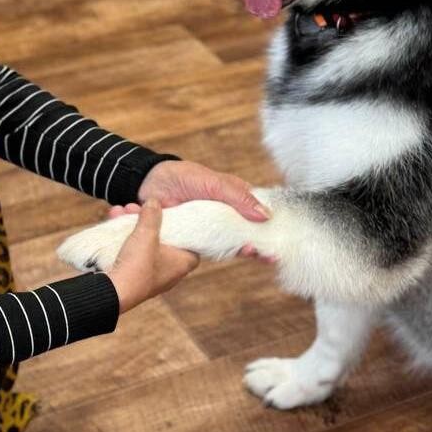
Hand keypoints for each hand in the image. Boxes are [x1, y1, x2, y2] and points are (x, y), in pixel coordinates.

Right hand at [106, 199, 199, 313]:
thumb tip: (154, 201)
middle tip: (142, 207)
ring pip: (145, 243)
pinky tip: (115, 218)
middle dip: (151, 220)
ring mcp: (151, 273)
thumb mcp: (147, 233)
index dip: (184, 226)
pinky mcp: (133, 274)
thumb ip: (152, 215)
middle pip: (165, 238)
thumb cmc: (138, 265)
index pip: (192, 243)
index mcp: (182, 263)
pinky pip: (132, 250)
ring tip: (124, 210)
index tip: (174, 213)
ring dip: (135, 225)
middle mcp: (169, 270)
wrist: (112, 292)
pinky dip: (125, 236)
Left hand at [130, 160, 272, 259]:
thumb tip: (266, 215)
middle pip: (246, 234)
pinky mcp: (195, 240)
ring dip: (245, 250)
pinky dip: (223, 253)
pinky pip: (210, 250)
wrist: (149, 183)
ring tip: (254, 252)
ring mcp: (210, 230)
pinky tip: (236, 253)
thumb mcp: (214, 183)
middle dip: (260, 245)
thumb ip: (238, 197)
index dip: (269, 228)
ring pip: (231, 244)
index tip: (282, 240)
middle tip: (271, 254)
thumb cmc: (184, 177)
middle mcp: (224, 217)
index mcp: (233, 199)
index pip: (256, 215)